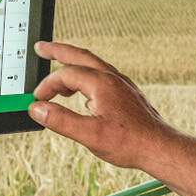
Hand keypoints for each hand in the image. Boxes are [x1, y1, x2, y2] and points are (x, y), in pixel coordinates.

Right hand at [28, 42, 181, 169]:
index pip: (66, 75)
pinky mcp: (127, 93)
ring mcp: (122, 84)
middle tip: (41, 47)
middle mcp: (112, 78)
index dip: (47, 86)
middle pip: (80, 55)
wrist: (159, 148)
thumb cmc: (129, 143)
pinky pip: (102, 75)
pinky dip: (87, 76)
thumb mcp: (89, 135)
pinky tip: (83, 92)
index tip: (37, 101)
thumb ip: (60, 120)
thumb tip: (36, 109)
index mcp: (102, 83)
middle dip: (58, 50)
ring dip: (73, 64)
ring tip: (58, 75)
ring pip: (93, 64)